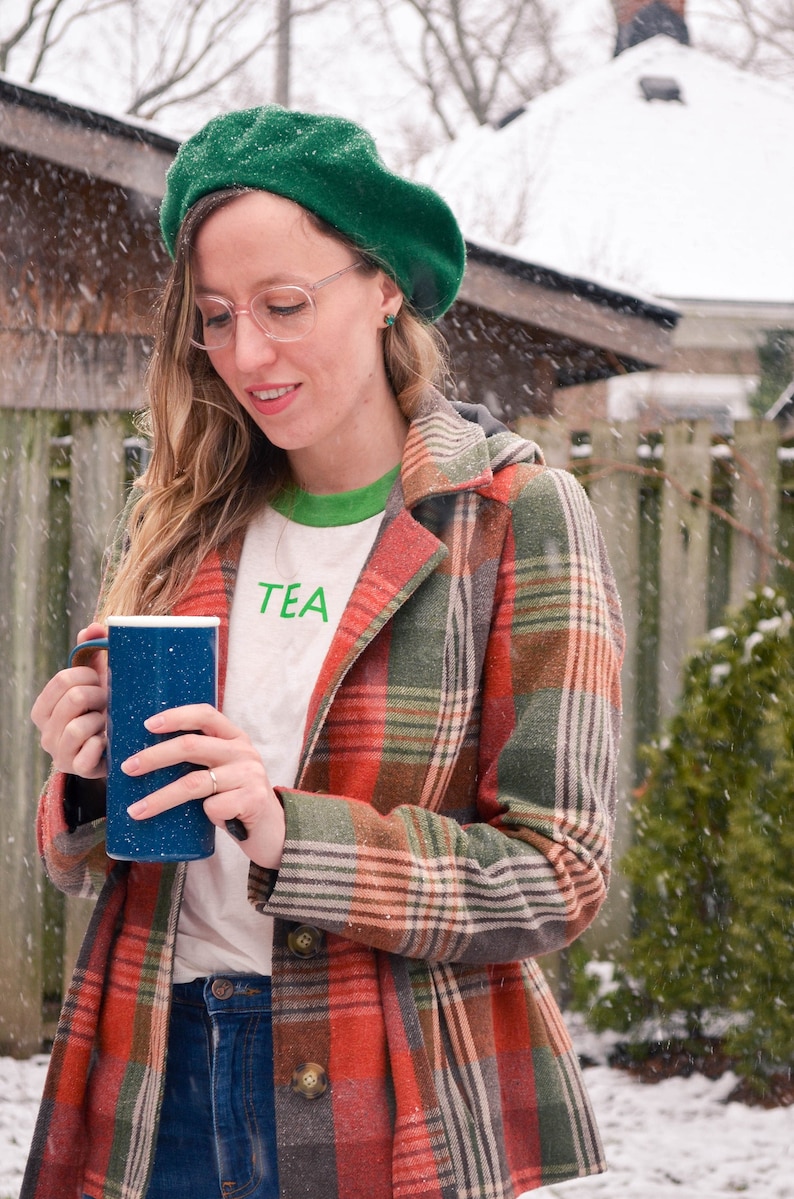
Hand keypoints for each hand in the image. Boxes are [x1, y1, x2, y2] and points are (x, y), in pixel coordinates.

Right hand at [30, 622, 108, 778]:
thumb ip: (90, 652)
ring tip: (107, 722)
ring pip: (78, 726)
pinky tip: (107, 741)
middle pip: (74, 698)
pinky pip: (87, 752)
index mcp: (44, 708)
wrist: (116, 750)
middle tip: (108, 702)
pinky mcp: (76, 770)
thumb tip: (94, 627)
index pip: (63, 679)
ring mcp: (59, 753)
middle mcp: (46, 732)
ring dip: (101, 720)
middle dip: (99, 696)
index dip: (89, 676)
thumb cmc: (102, 711)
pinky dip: (102, 743)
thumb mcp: (95, 681)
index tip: (100, 682)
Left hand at [121, 704, 285, 870]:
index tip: (147, 725)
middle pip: (191, 745)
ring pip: (194, 782)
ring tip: (136, 810)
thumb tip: (145, 761)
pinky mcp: (253, 799)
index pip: (205, 714)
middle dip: (155, 756)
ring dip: (160, 798)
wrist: (273, 832)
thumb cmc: (235, 800)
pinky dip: (204, 815)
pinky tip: (208, 821)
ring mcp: (250, 774)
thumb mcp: (222, 772)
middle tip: (128, 768)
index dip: (176, 716)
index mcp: (234, 737)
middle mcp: (243, 751)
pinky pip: (214, 806)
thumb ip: (199, 761)